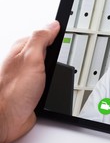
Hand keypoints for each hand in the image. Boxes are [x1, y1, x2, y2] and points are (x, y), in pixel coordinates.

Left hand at [0, 21, 59, 142]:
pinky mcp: (35, 89)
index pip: (43, 34)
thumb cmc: (13, 91)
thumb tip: (52, 25)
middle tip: (69, 46)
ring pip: (49, 65)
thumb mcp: (31, 58)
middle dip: (58, 49)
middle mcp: (25, 61)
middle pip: (47, 49)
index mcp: (23, 49)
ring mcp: (30, 75)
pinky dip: (55, 80)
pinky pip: (49, 80)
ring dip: (57, 66)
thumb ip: (41, 39)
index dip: (57, 32)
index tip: (69, 29)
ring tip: (64, 62)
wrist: (7, 118)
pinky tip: (57, 81)